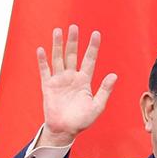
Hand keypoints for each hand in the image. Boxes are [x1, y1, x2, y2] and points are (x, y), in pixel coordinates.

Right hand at [36, 25, 117, 145]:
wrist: (65, 130)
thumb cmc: (82, 120)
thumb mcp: (97, 105)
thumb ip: (105, 90)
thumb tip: (114, 75)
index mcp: (84, 81)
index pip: (89, 60)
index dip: (93, 47)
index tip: (96, 34)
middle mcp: (71, 77)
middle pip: (73, 55)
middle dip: (74, 41)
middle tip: (74, 27)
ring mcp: (59, 80)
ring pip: (58, 58)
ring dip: (58, 45)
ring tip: (58, 31)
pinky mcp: (48, 86)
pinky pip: (45, 70)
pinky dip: (43, 60)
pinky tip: (42, 49)